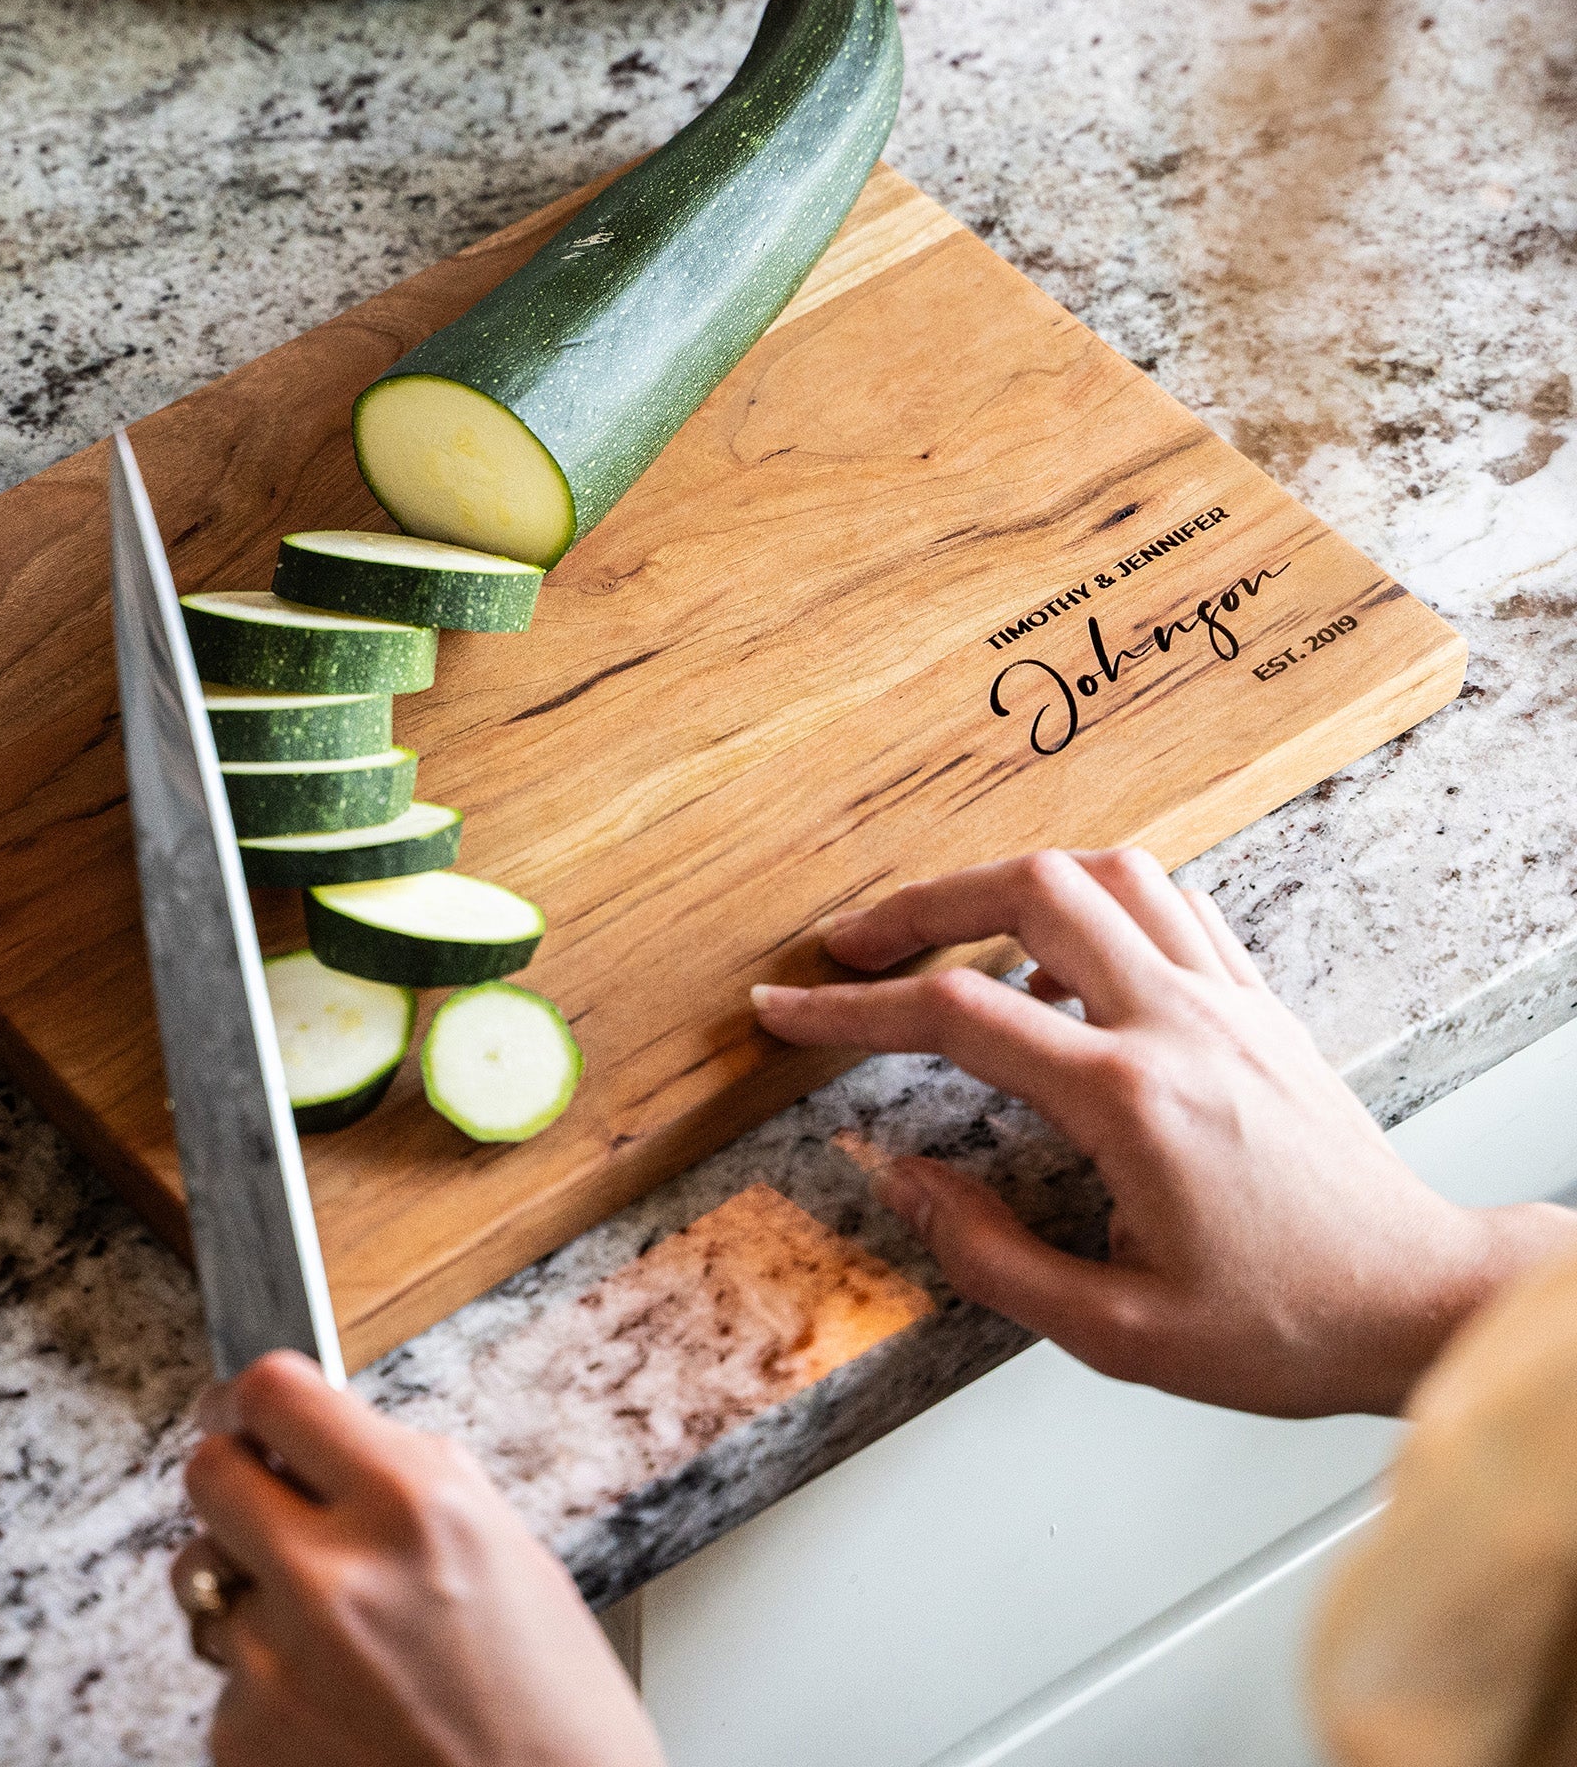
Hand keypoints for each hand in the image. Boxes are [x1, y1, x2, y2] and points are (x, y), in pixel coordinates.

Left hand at [171, 1351, 663, 1766]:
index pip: (273, 1391)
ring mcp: (279, 1660)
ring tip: (327, 1630)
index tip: (242, 1408)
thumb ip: (403, 1478)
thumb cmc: (550, 1702)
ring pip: (202, 1577)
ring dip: (247, 1587)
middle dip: (230, 1477)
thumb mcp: (503, 1545)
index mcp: (413, 1500)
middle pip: (206, 1474)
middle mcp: (335, 1571)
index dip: (248, 1395)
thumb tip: (325, 1437)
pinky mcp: (243, 1737)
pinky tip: (335, 1703)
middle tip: (259, 1496)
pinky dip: (265, 1680)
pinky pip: (222, 1673)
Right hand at [751, 849, 1576, 1417]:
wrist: (1418, 1305)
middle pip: (1027, 893)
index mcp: (1130, 1100)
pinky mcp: (1255, 1002)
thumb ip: (988, 1254)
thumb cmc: (1282, 1326)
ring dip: (1007, 883)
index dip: (851, 1009)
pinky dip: (1094, 897)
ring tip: (950, 928)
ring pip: (1104, 872)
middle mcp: (1176, 1023)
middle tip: (853, 944)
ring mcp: (1224, 1000)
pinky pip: (1169, 901)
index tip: (786, 1010)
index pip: (957, 1016)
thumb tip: (898, 1181)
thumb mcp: (1116, 1332)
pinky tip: (1061, 945)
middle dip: (918, 907)